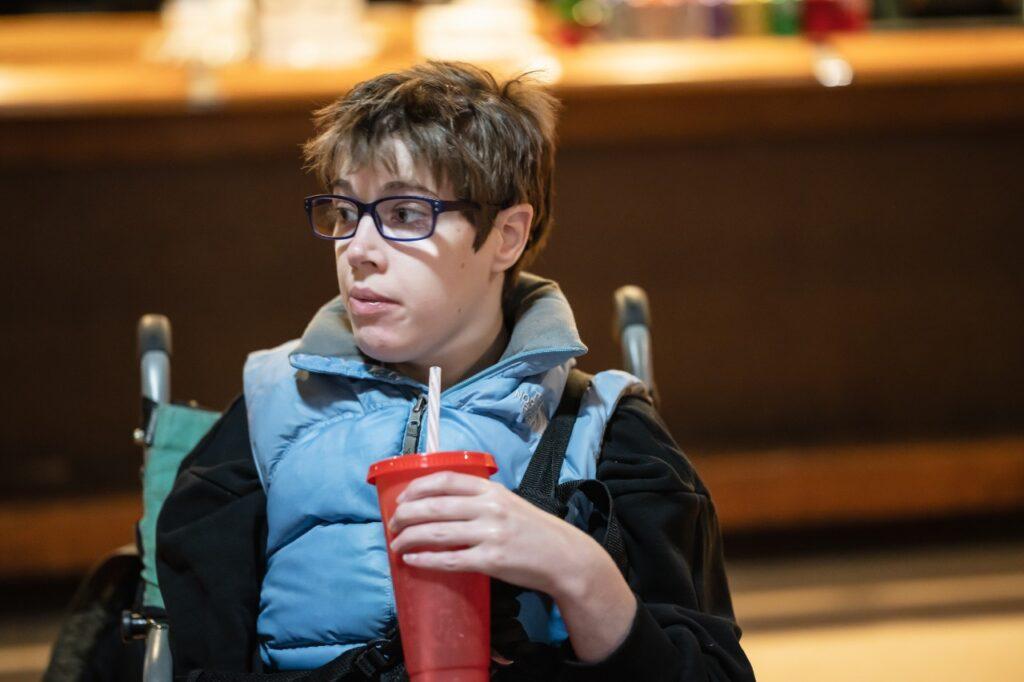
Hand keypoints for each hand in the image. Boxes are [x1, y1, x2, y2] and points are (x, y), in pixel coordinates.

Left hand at [387, 470, 637, 662]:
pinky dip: (425, 560)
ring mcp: (490, 534)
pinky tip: (411, 561)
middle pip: (434, 506)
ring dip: (409, 538)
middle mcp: (489, 508)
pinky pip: (449, 560)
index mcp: (491, 490)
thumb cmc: (532, 530)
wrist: (563, 557)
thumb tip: (441, 502)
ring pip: (436, 533)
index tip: (401, 497)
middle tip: (392, 524)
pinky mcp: (491, 561)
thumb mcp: (508, 502)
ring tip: (395, 544)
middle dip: (405, 515)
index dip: (416, 488)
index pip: (445, 481)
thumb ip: (480, 499)